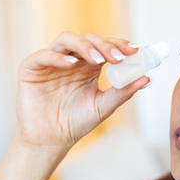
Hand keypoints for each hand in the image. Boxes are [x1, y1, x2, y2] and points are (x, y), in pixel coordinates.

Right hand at [14, 32, 147, 151]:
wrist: (51, 140)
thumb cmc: (76, 122)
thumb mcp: (104, 106)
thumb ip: (123, 92)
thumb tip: (147, 78)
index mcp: (89, 66)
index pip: (106, 46)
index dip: (120, 44)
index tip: (135, 50)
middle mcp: (72, 60)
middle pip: (89, 39)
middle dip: (105, 45)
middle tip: (118, 57)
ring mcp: (52, 62)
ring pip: (67, 40)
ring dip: (85, 46)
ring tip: (98, 60)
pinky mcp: (32, 68)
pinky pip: (43, 54)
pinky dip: (57, 56)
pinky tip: (71, 64)